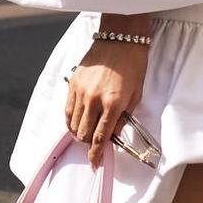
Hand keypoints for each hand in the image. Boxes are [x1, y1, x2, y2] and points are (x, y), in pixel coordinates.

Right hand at [65, 38, 146, 167]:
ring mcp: (81, 91)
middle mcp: (94, 100)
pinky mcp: (72, 83)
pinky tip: (77, 121)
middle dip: (88, 144)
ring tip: (85, 132)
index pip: (100, 137)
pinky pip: (67, 109)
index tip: (96, 163)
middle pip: (83, 134)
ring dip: (78, 133)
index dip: (96, 154)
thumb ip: (123, 118)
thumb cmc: (133, 66)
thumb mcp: (135, 95)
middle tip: (94, 144)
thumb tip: (112, 135)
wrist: (120, 40)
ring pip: (72, 124)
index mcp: (113, 104)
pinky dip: (71, 120)